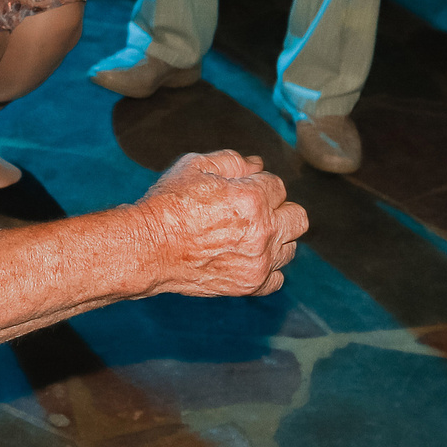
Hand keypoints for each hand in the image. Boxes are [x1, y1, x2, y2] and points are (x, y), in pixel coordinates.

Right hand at [137, 150, 306, 296]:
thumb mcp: (195, 166)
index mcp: (252, 198)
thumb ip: (232, 161)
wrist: (148, 248)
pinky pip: (277, 278)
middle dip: (279, 209)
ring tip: (247, 236)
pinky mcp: (249, 285)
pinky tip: (247, 258)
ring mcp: (258, 262)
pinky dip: (267, 268)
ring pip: (291, 247)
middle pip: (298, 217)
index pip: (278, 186)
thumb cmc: (168, 205)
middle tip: (253, 211)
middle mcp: (262, 231)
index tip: (240, 190)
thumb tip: (257, 164)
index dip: (258, 184)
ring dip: (275, 239)